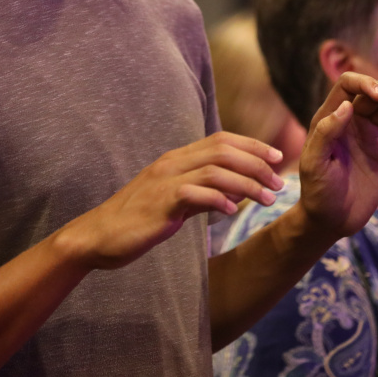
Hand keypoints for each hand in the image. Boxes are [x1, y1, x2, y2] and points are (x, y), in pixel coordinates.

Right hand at [54, 131, 284, 270]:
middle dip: (257, 163)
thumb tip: (235, 192)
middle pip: (223, 150)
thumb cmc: (136, 220)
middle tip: (279, 183)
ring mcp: (164, 181)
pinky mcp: (160, 202)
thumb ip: (201, 192)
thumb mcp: (174, 201)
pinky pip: (196, 194)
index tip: (277, 158)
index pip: (221, 140)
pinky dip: (219, 200)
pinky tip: (232, 211)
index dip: (252, 145)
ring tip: (266, 200)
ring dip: (247, 184)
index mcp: (175, 159)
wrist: (99, 236)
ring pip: (216, 170)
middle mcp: (171, 163)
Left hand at [295, 72, 377, 241]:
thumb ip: (327, 133)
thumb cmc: (318, 191)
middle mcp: (350, 120)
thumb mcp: (315, 163)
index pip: (348, 84)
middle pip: (375, 91)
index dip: (365, 83)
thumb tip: (347, 106)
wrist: (333, 218)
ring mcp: (368, 132)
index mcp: (330, 117)